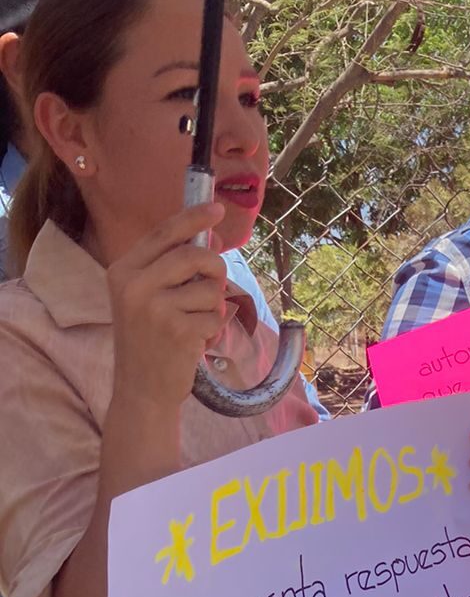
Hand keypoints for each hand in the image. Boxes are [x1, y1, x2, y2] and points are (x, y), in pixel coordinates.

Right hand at [107, 204, 228, 410]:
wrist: (141, 388)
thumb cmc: (149, 339)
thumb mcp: (146, 298)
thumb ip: (172, 268)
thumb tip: (210, 238)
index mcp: (123, 270)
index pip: (164, 234)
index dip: (193, 218)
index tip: (217, 208)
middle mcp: (133, 285)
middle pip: (194, 255)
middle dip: (215, 268)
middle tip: (216, 283)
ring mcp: (154, 308)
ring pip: (210, 289)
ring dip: (213, 306)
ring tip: (194, 323)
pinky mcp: (177, 330)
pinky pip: (216, 317)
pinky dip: (214, 330)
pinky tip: (195, 342)